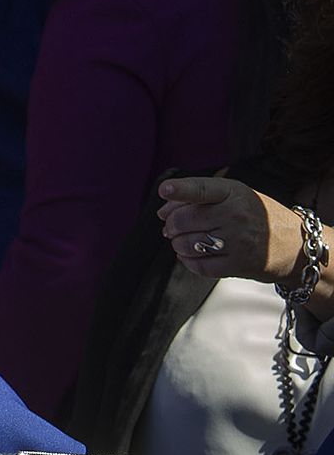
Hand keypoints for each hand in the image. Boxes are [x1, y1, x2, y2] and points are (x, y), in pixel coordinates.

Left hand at [157, 175, 302, 285]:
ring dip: (177, 244)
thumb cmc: (253, 213)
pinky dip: (187, 261)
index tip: (164, 190)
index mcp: (234, 192)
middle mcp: (236, 215)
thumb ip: (197, 197)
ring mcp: (238, 241)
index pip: (203, 189)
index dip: (181, 190)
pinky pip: (200, 266)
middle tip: (170, 227)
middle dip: (171, 225)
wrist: (292, 244)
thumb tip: (161, 212)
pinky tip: (189, 255)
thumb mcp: (234, 195)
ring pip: (188, 244)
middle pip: (186, 220)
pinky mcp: (239, 265)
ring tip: (180, 240)